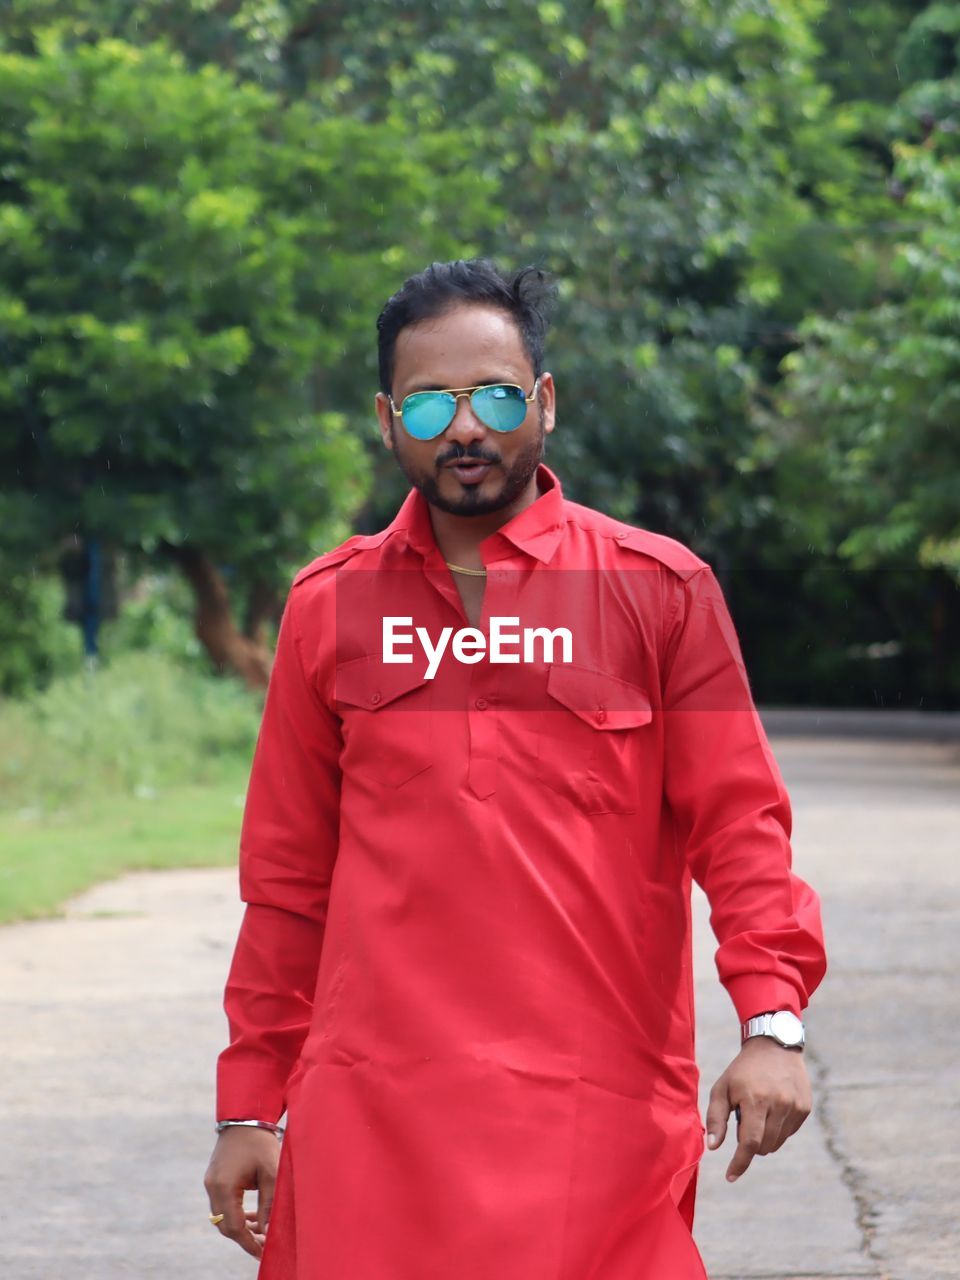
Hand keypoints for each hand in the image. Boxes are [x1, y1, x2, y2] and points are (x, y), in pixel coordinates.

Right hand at [204, 1126, 280, 1258]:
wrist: (246, 1117)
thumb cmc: (261, 1143)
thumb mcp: (271, 1173)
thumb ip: (269, 1204)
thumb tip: (268, 1232)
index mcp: (224, 1186)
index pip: (234, 1226)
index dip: (248, 1243)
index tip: (263, 1253)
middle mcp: (212, 1187)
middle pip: (225, 1225)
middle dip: (244, 1238)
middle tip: (264, 1246)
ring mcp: (210, 1182)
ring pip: (223, 1217)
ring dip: (240, 1227)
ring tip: (261, 1234)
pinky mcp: (214, 1178)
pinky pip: (223, 1205)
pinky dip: (236, 1214)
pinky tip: (252, 1218)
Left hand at [705, 1037, 811, 1182]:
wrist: (774, 1045)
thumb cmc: (742, 1070)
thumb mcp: (722, 1087)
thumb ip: (716, 1118)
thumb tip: (712, 1148)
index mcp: (755, 1099)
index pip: (749, 1143)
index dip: (740, 1163)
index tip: (730, 1177)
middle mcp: (779, 1104)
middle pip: (763, 1146)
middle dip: (750, 1143)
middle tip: (744, 1117)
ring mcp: (795, 1106)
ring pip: (777, 1143)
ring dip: (764, 1138)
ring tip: (758, 1111)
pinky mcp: (805, 1108)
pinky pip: (789, 1133)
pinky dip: (777, 1129)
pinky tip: (773, 1107)